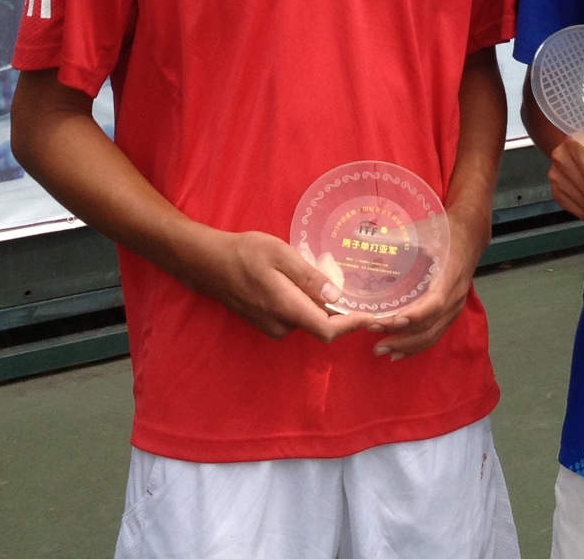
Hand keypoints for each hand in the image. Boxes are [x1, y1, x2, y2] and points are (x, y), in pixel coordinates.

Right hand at [183, 229, 377, 342]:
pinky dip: (305, 303)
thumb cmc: (245, 253)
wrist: (210, 263)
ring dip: (320, 303)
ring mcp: (271, 327)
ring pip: (307, 319)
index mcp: (287, 309)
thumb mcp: (281, 255)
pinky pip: (295, 316)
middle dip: (339, 308)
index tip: (373, 316)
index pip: (328, 330)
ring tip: (324, 273)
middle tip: (352, 283)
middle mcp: (281, 325)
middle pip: (321, 324)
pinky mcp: (266, 322)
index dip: (353, 325)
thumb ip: (309, 277)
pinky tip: (302, 280)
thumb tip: (337, 295)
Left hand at [364, 227, 479, 361]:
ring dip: (407, 346)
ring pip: (432, 335)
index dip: (416, 314)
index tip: (393, 321)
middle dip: (403, 337)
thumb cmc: (445, 232)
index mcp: (450, 274)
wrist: (470, 236)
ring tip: (381, 350)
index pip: (435, 302)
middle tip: (374, 338)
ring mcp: (454, 308)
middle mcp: (455, 296)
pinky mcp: (450, 313)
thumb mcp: (423, 231)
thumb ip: (394, 237)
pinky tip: (397, 352)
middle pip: (431, 325)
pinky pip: (434, 335)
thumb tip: (359, 235)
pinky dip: (416, 347)